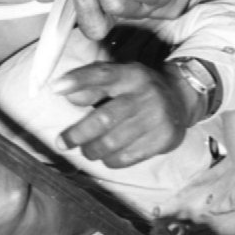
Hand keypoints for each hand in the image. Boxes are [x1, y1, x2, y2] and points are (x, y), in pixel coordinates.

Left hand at [56, 59, 204, 165]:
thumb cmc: (138, 89)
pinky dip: (111, 160)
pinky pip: (129, 156)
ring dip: (93, 150)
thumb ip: (92, 83)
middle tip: (63, 142)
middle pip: (104, 118)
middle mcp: (145, 94)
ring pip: (114, 142)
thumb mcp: (119, 77)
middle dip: (78, 133)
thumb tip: (65, 93)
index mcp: (130, 74)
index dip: (77, 80)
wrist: (179, 99)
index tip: (55, 88)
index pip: (101, 75)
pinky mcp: (163, 138)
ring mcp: (157, 117)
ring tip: (87, 150)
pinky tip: (107, 157)